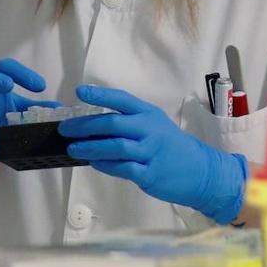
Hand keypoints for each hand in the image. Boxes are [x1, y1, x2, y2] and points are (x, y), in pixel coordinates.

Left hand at [60, 85, 247, 223]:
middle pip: (112, 124)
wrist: (200, 171)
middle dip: (84, 126)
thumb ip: (130, 121)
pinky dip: (104, 165)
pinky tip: (93, 163)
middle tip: (65, 129)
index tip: (79, 92)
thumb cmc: (171, 146)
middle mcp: (150, 130)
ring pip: (114, 147)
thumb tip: (92, 123)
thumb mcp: (155, 124)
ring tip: (73, 149)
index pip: (121, 99)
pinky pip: (122, 168)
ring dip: (90, 148)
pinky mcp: (149, 174)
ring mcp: (150, 152)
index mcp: (149, 114)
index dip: (99, 95)